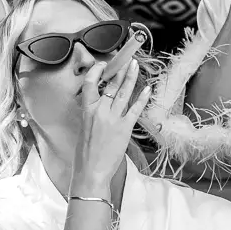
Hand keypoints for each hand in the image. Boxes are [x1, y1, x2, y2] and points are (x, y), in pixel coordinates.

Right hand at [71, 55, 150, 192]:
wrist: (91, 171)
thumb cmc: (85, 153)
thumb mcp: (83, 128)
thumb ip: (92, 114)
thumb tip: (99, 105)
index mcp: (87, 111)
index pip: (90, 83)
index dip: (97, 71)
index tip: (103, 65)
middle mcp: (100, 111)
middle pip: (111, 85)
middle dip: (119, 70)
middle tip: (125, 58)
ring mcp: (113, 119)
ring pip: (124, 92)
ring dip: (130, 77)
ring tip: (134, 65)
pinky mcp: (125, 128)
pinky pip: (135, 109)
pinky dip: (142, 98)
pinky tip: (147, 88)